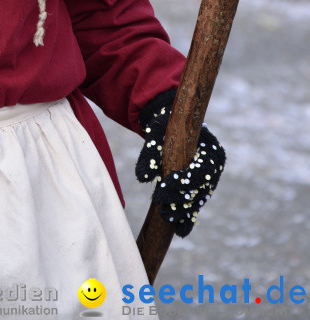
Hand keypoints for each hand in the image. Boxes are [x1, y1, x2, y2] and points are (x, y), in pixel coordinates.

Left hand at [136, 89, 225, 236]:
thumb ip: (150, 154)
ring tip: (166, 218)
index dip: (187, 178)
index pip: (203, 170)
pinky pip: (194, 206)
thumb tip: (143, 178)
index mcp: (212, 150)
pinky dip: (187, 219)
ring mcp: (208, 181)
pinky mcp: (199, 191)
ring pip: (196, 200)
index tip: (169, 182)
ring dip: (182, 212)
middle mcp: (213, 168)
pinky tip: (179, 231)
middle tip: (161, 204)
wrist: (168, 126)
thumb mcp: (156, 133)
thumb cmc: (165, 126)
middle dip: (180, 198)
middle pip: (199, 189)